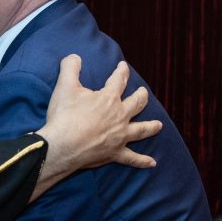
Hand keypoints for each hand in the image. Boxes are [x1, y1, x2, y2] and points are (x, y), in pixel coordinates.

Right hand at [34, 56, 161, 193]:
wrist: (62, 146)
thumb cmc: (64, 116)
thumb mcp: (65, 86)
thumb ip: (70, 68)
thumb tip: (75, 56)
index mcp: (109, 99)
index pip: (119, 80)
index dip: (122, 71)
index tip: (123, 66)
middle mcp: (119, 116)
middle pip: (136, 104)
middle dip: (141, 96)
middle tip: (143, 93)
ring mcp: (120, 136)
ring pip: (141, 130)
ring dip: (151, 127)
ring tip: (159, 125)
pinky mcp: (115, 153)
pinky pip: (132, 158)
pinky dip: (142, 161)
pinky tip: (152, 163)